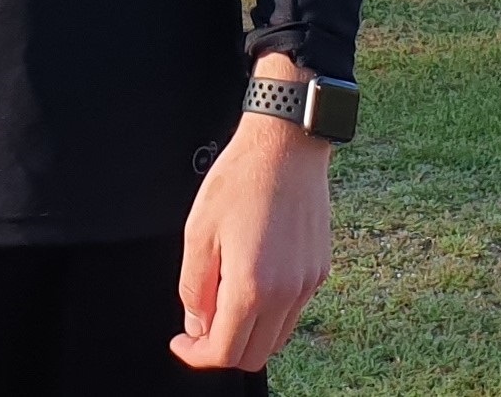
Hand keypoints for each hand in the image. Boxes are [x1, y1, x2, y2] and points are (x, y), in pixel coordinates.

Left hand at [172, 57, 334, 371]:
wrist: (287, 144)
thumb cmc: (241, 178)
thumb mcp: (198, 233)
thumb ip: (193, 289)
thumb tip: (198, 325)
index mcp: (252, 287)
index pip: (224, 353)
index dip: (196, 356)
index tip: (182, 341)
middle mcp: (286, 293)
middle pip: (253, 356)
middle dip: (223, 349)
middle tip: (202, 323)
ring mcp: (307, 282)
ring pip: (276, 337)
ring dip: (249, 333)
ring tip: (227, 297)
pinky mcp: (319, 268)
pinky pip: (293, 311)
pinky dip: (270, 312)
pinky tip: (254, 279)